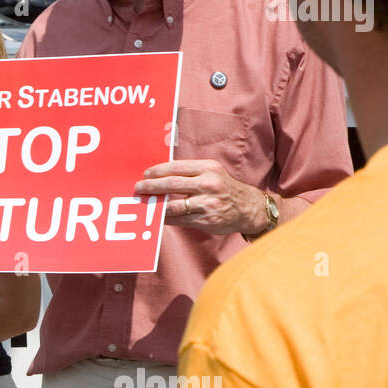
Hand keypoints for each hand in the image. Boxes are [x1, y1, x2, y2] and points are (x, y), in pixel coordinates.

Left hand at [135, 159, 266, 235]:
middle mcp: (209, 184)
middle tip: (139, 188)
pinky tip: (158, 216)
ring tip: (145, 203)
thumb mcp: (211, 172)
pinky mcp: (208, 220)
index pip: (177, 168)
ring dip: (156, 205)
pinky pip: (181, 220)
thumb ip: (189, 172)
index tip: (145, 174)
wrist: (248, 207)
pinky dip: (166, 218)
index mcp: (208, 168)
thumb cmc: (223, 188)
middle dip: (152, 187)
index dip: (158, 171)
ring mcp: (209, 203)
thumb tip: (159, 174)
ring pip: (175, 205)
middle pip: (173, 184)